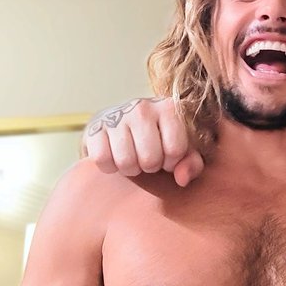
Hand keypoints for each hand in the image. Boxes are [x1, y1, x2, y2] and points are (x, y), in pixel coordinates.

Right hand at [81, 97, 204, 185]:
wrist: (119, 125)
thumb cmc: (157, 140)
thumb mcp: (180, 150)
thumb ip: (192, 164)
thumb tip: (181, 178)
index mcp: (169, 108)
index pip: (175, 149)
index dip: (171, 162)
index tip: (166, 158)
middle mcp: (142, 107)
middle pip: (150, 158)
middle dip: (149, 167)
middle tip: (146, 159)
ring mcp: (116, 115)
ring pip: (126, 161)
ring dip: (129, 169)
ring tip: (131, 158)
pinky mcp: (93, 127)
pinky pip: (102, 159)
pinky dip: (108, 167)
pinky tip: (114, 156)